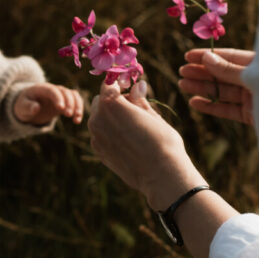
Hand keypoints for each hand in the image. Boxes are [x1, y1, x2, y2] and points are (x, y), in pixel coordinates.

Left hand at [13, 83, 83, 124]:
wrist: (28, 106)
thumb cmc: (24, 105)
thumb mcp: (22, 107)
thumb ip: (28, 107)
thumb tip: (36, 108)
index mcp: (42, 88)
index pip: (52, 90)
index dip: (58, 98)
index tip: (61, 108)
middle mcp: (53, 89)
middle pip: (65, 92)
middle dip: (69, 102)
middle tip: (68, 115)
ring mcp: (60, 95)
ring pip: (73, 95)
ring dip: (77, 106)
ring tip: (76, 119)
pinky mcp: (65, 102)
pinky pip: (75, 102)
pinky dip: (78, 110)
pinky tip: (77, 120)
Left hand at [88, 80, 205, 210]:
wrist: (161, 175)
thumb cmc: (162, 141)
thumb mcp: (152, 115)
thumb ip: (139, 100)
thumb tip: (137, 86)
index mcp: (110, 104)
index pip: (108, 84)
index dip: (119, 82)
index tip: (129, 85)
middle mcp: (97, 119)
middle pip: (100, 101)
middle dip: (114, 101)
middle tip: (134, 107)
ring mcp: (96, 137)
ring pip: (99, 118)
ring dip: (111, 117)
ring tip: (133, 126)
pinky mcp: (99, 151)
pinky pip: (100, 134)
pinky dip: (110, 132)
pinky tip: (128, 140)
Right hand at [179, 48, 254, 125]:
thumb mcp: (254, 76)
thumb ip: (230, 70)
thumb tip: (207, 58)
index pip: (229, 57)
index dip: (208, 56)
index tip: (188, 56)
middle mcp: (255, 79)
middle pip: (224, 74)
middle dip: (202, 72)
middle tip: (182, 71)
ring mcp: (253, 97)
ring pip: (223, 92)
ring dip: (202, 88)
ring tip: (183, 85)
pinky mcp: (251, 115)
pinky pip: (228, 109)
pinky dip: (211, 107)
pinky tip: (194, 102)